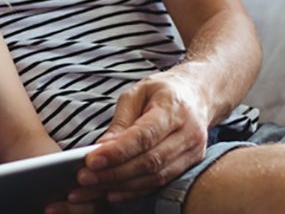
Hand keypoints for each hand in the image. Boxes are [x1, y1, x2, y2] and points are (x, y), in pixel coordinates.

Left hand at [68, 71, 211, 204]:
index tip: (91, 161)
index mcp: (173, 108)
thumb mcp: (137, 93)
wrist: (199, 94)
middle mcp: (188, 133)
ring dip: (121, 186)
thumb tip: (102, 147)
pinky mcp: (191, 165)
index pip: (144, 136)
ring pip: (155, 177)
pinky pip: (161, 183)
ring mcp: (193, 152)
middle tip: (85, 178)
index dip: (118, 152)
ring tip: (92, 187)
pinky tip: (112, 193)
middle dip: (114, 173)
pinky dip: (135, 191)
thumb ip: (121, 121)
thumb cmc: (163, 90)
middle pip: (150, 161)